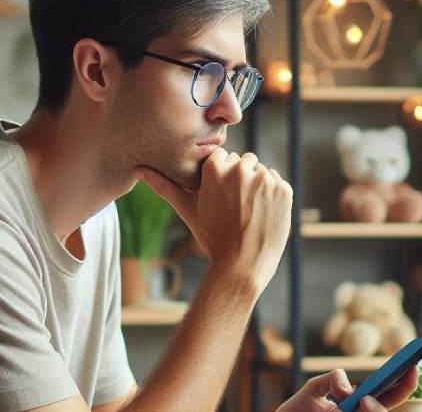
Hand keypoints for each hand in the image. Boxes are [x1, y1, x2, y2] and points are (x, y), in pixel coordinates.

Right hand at [134, 149, 292, 293]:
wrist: (242, 265)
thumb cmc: (212, 236)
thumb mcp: (187, 209)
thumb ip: (164, 185)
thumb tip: (136, 168)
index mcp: (216, 168)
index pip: (223, 157)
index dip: (222, 177)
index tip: (221, 196)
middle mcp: (241, 168)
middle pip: (243, 162)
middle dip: (240, 180)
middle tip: (235, 207)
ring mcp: (265, 179)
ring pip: (261, 172)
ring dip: (257, 186)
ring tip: (249, 211)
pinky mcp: (284, 189)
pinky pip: (278, 182)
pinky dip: (273, 195)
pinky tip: (263, 213)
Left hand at [276, 367, 417, 411]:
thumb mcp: (314, 388)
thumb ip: (332, 379)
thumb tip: (348, 389)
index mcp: (360, 405)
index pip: (391, 396)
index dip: (405, 382)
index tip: (413, 365)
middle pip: (384, 411)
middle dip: (382, 406)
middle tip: (365, 399)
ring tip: (346, 407)